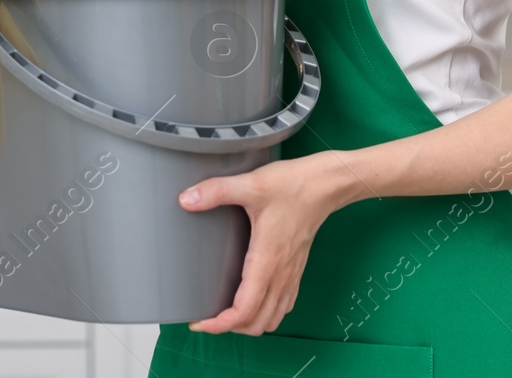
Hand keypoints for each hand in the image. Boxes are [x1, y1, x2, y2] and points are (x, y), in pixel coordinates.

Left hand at [180, 152, 349, 335]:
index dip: (220, 324)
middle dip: (230, 328)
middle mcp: (281, 275)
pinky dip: (266, 313)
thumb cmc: (292, 186)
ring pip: (272, 318)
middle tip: (206, 317)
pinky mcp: (296, 270)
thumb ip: (216, 191)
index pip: (244, 310)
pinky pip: (283, 305)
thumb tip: (185, 200)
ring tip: (225, 314)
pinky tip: (252, 300)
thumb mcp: (251, 184)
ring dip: (249, 323)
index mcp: (267, 261)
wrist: (325, 185)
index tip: (199, 322)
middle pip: (257, 323)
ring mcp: (291, 275)